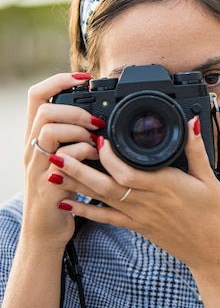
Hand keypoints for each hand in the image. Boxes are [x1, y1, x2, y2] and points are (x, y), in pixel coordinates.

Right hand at [23, 72, 99, 249]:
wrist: (46, 230)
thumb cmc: (62, 189)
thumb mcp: (66, 157)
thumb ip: (75, 136)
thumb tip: (99, 116)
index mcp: (37, 138)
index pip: (37, 96)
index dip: (59, 80)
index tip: (84, 77)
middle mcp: (32, 149)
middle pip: (45, 111)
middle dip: (75, 111)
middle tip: (95, 122)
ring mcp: (37, 167)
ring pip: (50, 131)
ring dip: (79, 132)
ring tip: (96, 142)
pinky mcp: (47, 186)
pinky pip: (62, 161)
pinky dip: (83, 154)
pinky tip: (96, 159)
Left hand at [51, 116, 219, 267]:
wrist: (213, 251)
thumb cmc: (214, 215)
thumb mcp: (210, 180)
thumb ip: (196, 150)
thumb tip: (192, 122)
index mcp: (165, 186)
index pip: (128, 171)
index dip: (109, 156)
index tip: (98, 138)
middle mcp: (147, 201)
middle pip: (106, 184)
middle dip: (79, 169)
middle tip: (57, 153)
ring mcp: (139, 216)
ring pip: (101, 199)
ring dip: (76, 185)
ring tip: (52, 173)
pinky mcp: (137, 226)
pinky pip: (106, 219)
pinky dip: (85, 212)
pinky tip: (67, 205)